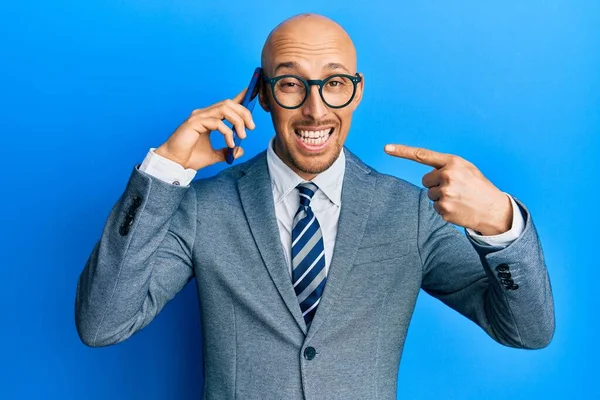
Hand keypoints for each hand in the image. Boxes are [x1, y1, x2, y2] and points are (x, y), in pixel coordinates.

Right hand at [155, 89, 254, 169]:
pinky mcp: (194, 123)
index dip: (240, 96)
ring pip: (224, 108)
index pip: (227, 104)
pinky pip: (217, 122)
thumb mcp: (214, 155)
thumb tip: (240, 150)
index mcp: (208, 118)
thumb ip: (226, 151)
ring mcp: (198, 117)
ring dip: (238, 121)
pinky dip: (227, 132)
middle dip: (244, 113)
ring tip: (242, 135)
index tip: (253, 93)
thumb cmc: (189, 157)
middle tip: (251, 127)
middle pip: (229, 103)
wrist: (174, 163)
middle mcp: (204, 114)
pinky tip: (230, 143)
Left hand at [384, 144, 512, 235]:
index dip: (402, 151)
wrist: (494, 209)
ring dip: (441, 197)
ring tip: (459, 198)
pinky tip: (458, 207)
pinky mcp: (443, 209)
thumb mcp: (467, 169)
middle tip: (455, 188)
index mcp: (453, 163)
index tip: (386, 148)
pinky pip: (435, 207)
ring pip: (430, 194)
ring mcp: (445, 194)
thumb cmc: (478, 186)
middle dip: (436, 184)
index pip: (423, 155)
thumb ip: (447, 166)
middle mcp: (447, 176)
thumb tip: (427, 175)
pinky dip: (444, 208)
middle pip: (425, 180)